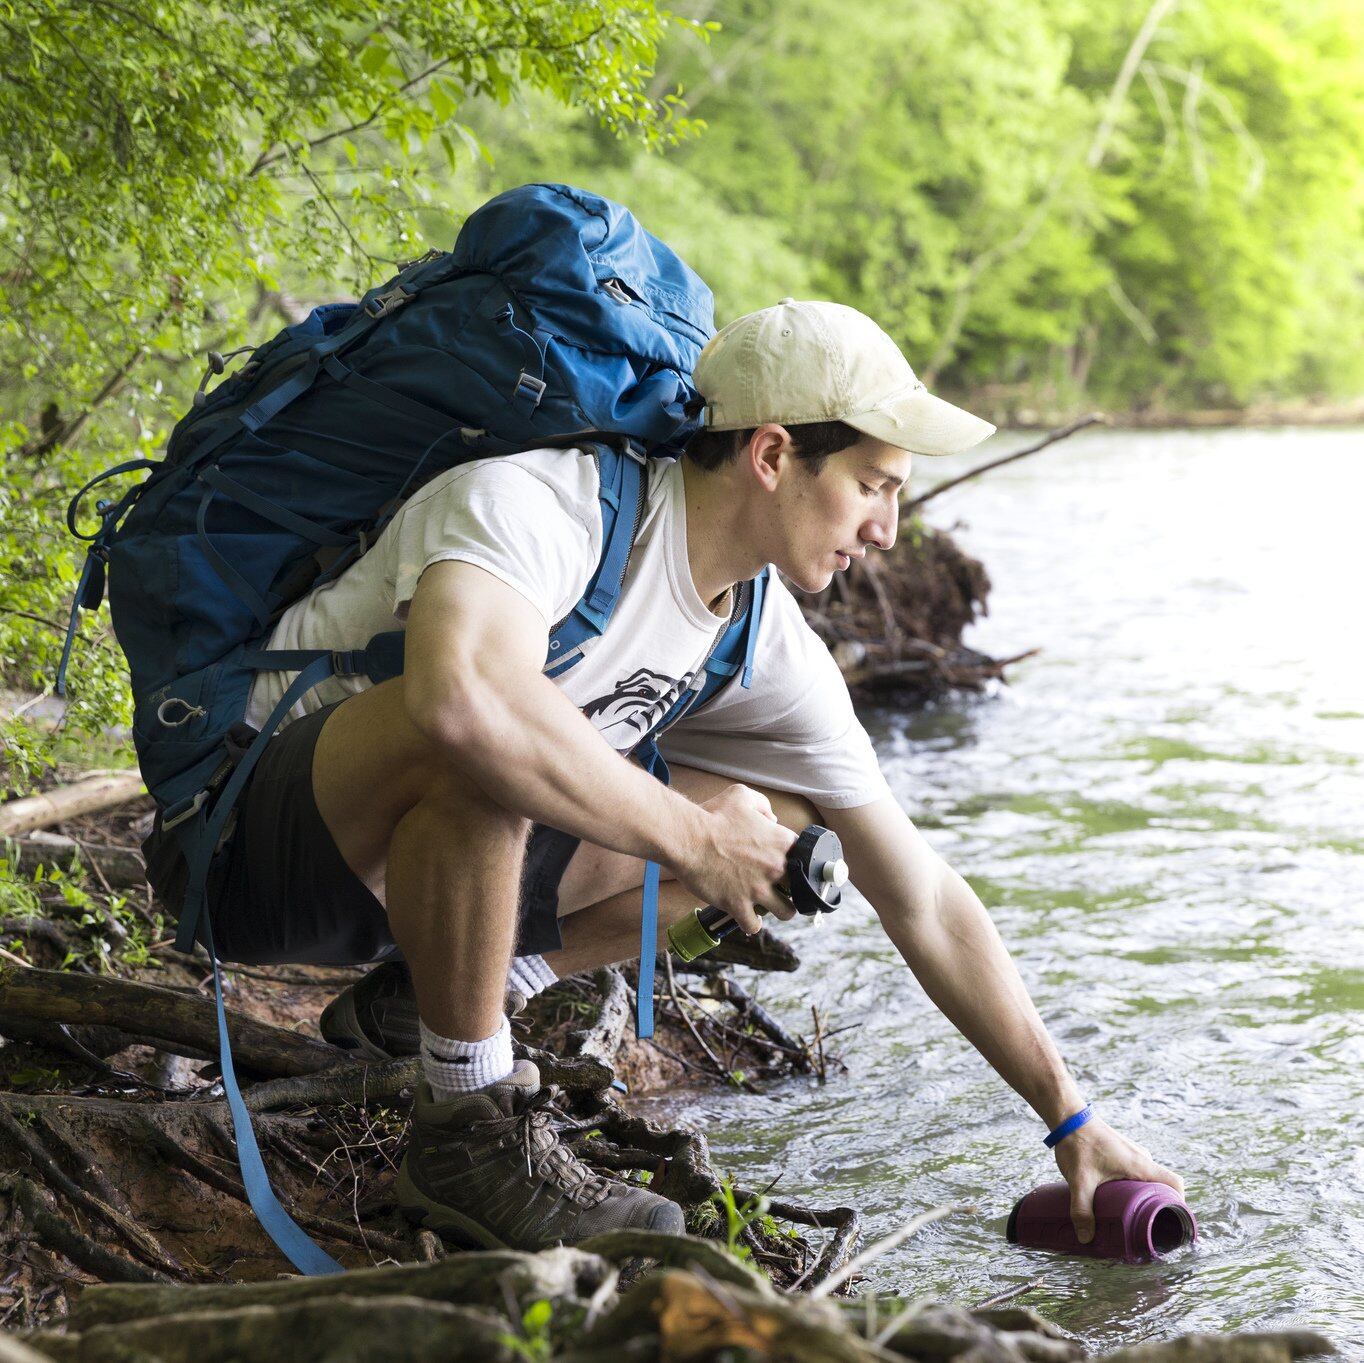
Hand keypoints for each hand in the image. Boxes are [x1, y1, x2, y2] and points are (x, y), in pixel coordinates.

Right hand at [668, 783, 797, 934]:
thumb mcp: (741, 796)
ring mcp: (759, 889)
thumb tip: (772, 819)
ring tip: (769, 906)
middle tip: (780, 887)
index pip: (806, 858)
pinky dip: (751, 924)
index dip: (798, 862)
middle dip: (793, 889)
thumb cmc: (712, 816)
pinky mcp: (739, 905)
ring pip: (786, 912)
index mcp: (781, 842)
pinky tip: (747, 917)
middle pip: (801, 888)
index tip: (789, 865)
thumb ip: (763, 805)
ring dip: (779, 910)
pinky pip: (754, 926)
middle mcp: (776, 867)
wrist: (688, 838)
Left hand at [1051, 1115, 1184, 1242]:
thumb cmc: (1078, 1143)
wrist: (1066, 1116)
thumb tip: (1086, 1239)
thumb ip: (1082, 1210)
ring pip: (1148, 1179)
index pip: (1176, 1184)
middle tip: (1147, 1226)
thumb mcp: (1080, 1181)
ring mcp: (1132, 1153)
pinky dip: (1134, 1186)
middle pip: (1163, 1185)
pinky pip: (1137, 1172)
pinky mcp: (1121, 1151)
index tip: (1172, 1222)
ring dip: (1144, 1196)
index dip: (1180, 1204)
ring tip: (1132, 1216)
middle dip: (1158, 1206)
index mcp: (1141, 1165)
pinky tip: (1118, 1198)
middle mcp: (1142, 1158)